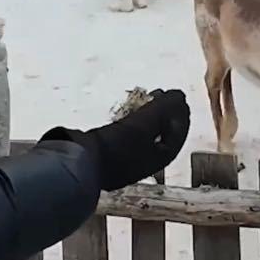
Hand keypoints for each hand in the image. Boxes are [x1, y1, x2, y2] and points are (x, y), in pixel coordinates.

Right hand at [45, 89, 190, 190]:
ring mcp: (127, 162)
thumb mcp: (144, 123)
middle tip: (160, 96)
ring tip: (142, 100)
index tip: (177, 96)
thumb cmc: (115, 147)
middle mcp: (146, 163)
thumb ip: (163, 108)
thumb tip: (180, 96)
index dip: (180, 113)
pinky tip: (123, 114)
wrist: (80, 164)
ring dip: (146, 117)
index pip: (178, 134)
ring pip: (144, 136)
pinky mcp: (110, 158)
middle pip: (162, 134)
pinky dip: (131, 123)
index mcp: (160, 159)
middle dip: (163, 114)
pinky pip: (128, 137)